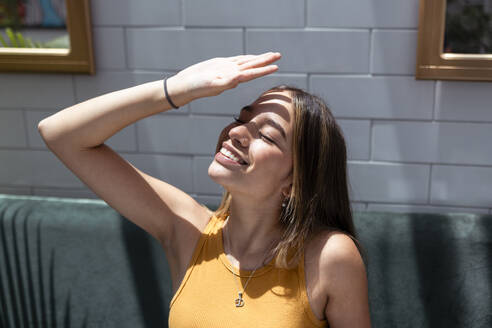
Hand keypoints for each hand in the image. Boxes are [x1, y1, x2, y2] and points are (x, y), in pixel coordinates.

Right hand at [166, 52, 280, 105]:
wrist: (186, 86)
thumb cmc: (197, 88)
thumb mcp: (212, 85)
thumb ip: (226, 83)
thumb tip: (238, 79)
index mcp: (232, 79)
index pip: (252, 73)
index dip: (264, 70)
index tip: (276, 67)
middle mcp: (232, 74)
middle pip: (252, 65)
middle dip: (266, 60)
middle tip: (279, 55)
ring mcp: (227, 69)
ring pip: (246, 62)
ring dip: (258, 58)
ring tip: (270, 55)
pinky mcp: (220, 65)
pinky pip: (237, 60)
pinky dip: (246, 58)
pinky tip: (251, 57)